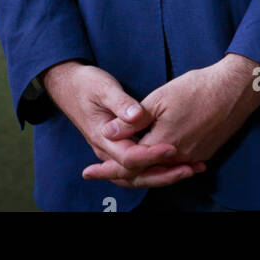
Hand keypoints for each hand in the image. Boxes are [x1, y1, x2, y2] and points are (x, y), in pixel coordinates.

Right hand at [40, 60, 204, 189]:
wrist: (69, 85)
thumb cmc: (86, 84)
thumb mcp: (103, 88)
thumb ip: (120, 103)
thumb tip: (136, 115)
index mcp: (103, 138)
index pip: (130, 158)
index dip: (152, 155)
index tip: (173, 148)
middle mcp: (107, 151)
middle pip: (136, 175)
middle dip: (164, 174)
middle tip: (190, 169)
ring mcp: (113, 152)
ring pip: (138, 175)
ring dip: (164, 175)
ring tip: (190, 170)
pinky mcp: (120, 147)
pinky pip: (139, 167)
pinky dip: (157, 169)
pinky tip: (177, 164)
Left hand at [80, 54, 259, 184]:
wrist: (235, 89)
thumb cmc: (198, 87)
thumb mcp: (160, 98)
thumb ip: (134, 119)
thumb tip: (109, 133)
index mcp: (163, 144)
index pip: (128, 165)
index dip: (107, 169)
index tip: (88, 171)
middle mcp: (178, 157)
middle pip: (143, 174)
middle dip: (119, 174)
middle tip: (97, 173)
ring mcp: (193, 157)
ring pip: (161, 171)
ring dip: (141, 170)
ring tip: (123, 167)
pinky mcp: (204, 153)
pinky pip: (177, 166)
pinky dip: (161, 166)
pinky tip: (154, 161)